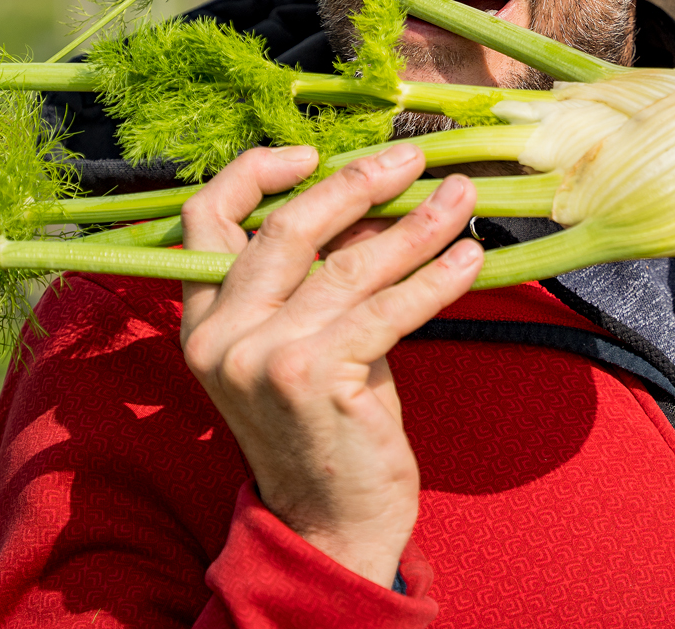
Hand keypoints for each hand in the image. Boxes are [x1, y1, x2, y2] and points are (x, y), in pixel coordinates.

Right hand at [179, 144, 481, 586]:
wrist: (329, 523)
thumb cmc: (326, 425)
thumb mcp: (309, 339)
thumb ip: (324, 275)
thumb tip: (377, 198)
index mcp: (204, 319)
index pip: (205, 219)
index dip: (256, 174)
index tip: (311, 152)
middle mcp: (221, 335)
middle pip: (287, 228)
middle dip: (357, 184)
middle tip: (413, 159)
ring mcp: (261, 357)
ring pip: (349, 265)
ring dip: (416, 225)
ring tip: (462, 199)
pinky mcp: (312, 378)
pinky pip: (388, 309)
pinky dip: (436, 279)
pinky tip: (471, 259)